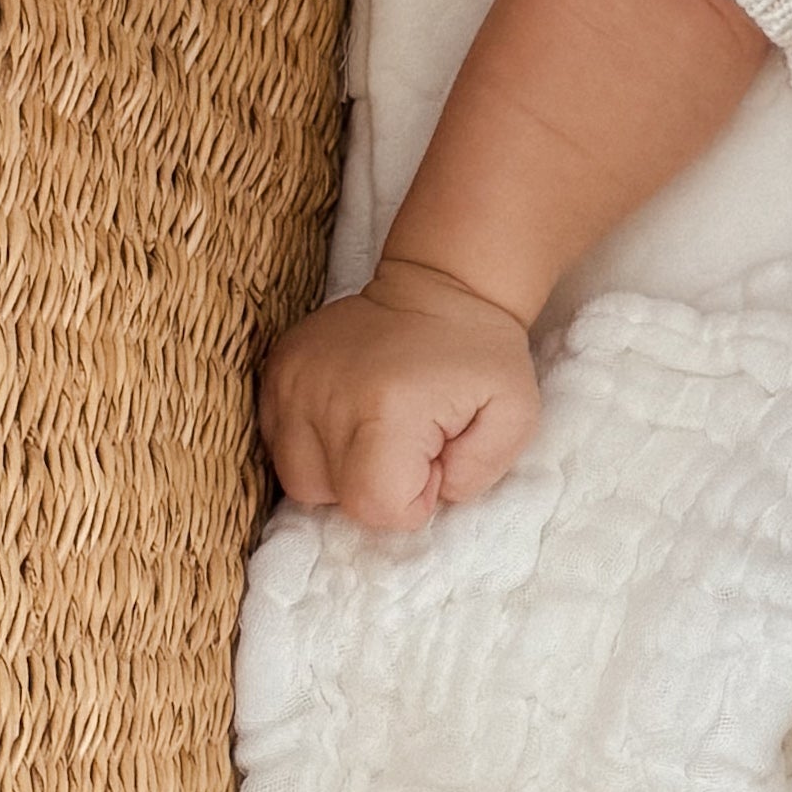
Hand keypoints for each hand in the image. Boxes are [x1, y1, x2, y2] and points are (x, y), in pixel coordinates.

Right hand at [259, 255, 540, 532]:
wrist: (438, 285)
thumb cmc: (481, 356)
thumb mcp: (515, 414)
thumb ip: (478, 472)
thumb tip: (432, 493)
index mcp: (387, 408)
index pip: (375, 506)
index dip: (411, 498)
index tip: (433, 456)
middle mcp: (326, 396)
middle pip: (335, 497)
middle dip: (378, 485)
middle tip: (410, 442)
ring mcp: (291, 382)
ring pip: (300, 478)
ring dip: (341, 470)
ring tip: (377, 431)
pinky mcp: (276, 371)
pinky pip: (279, 443)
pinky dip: (314, 445)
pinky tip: (349, 416)